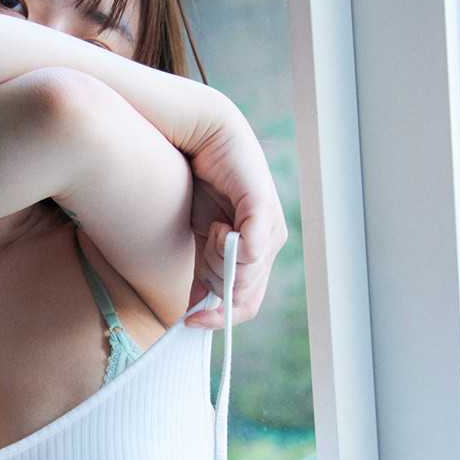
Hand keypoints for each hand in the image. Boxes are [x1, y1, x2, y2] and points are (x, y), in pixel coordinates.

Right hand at [183, 98, 288, 328]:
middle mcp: (269, 242)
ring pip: (244, 274)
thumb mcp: (198, 239)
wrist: (200, 137)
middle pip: (243, 294)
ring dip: (216, 258)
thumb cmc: (198, 184)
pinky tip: (217, 226)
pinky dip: (229, 246)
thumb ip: (202, 272)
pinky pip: (252, 250)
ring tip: (210, 227)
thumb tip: (194, 312)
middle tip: (202, 248)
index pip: (247, 303)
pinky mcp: (262, 209)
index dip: (220, 319)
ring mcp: (270, 227)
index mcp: (257, 252)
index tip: (189, 322)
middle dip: (215, 281)